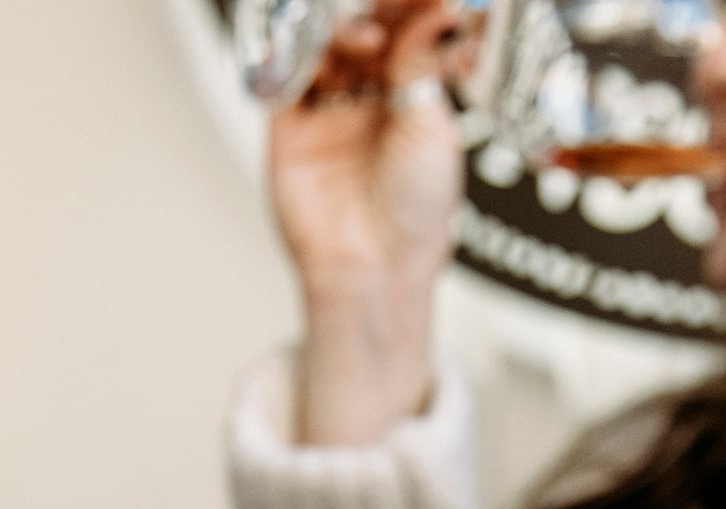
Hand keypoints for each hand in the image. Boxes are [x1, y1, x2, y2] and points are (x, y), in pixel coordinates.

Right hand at [272, 0, 469, 444]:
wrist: (374, 266)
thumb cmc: (416, 211)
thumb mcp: (433, 125)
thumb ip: (422, 60)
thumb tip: (440, 5)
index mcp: (410, 96)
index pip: (406, 32)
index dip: (410, 9)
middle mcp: (366, 100)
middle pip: (362, 32)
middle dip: (376, 12)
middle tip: (391, 8)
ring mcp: (325, 112)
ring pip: (324, 48)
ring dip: (343, 32)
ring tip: (365, 40)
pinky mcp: (287, 128)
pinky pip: (285, 77)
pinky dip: (299, 54)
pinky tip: (323, 50)